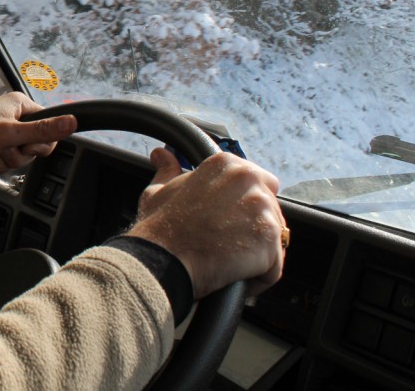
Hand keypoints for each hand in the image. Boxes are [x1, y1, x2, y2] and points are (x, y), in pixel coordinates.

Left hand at [0, 92, 76, 180]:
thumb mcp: (9, 134)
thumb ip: (43, 130)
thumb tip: (73, 121)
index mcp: (19, 105)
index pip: (48, 127)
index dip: (38, 143)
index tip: (23, 145)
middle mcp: (10, 115)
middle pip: (30, 147)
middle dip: (12, 156)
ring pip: (13, 158)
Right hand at [127, 148, 283, 298]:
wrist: (162, 259)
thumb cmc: (159, 228)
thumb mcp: (158, 191)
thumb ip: (168, 171)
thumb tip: (161, 155)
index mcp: (225, 164)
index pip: (258, 182)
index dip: (242, 207)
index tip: (225, 221)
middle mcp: (248, 179)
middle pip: (271, 209)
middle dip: (253, 229)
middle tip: (225, 243)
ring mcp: (262, 208)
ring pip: (273, 238)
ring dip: (255, 254)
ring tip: (227, 261)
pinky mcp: (269, 238)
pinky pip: (274, 265)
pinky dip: (258, 276)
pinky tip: (235, 276)